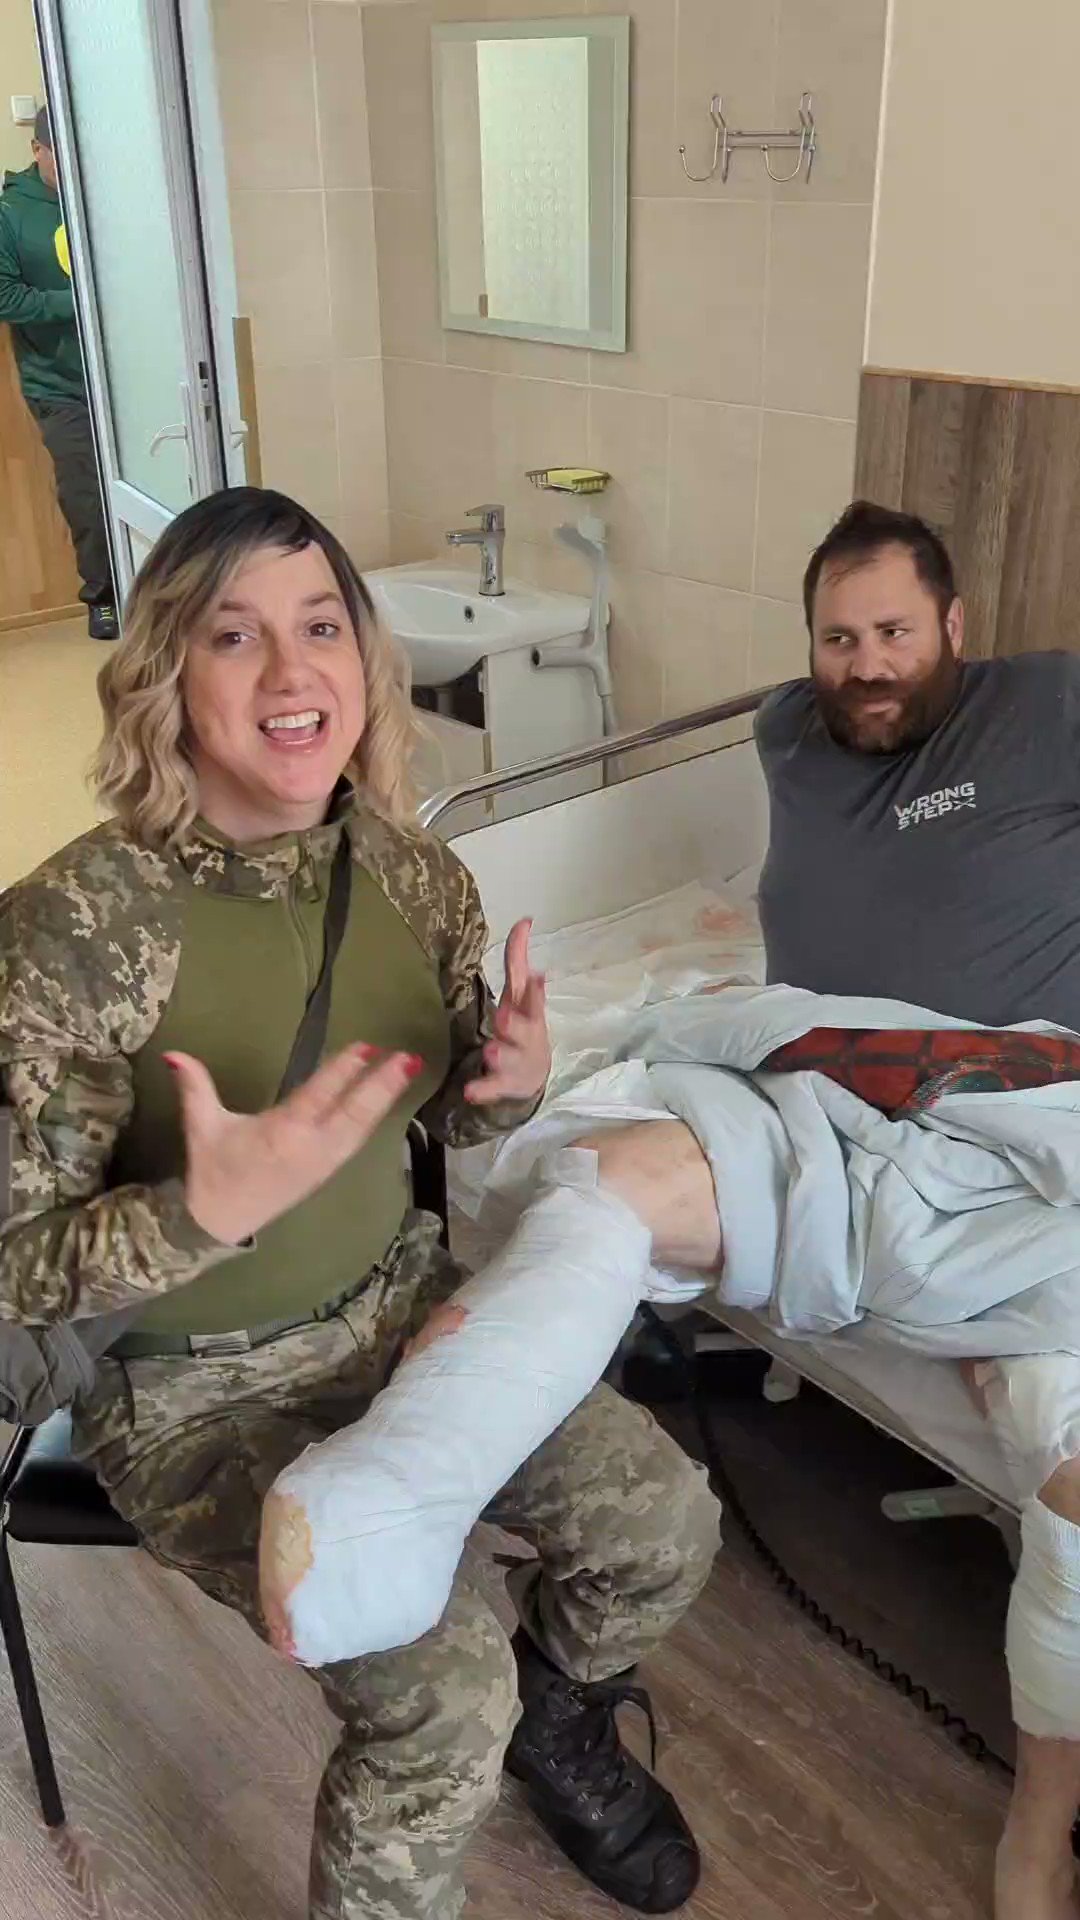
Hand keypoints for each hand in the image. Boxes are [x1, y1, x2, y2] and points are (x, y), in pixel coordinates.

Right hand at [167, 1043, 421, 1244]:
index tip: (366, 1047)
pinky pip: (357, 1142)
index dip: (343, 1071)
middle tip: (408, 1058)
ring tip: (408, 1069)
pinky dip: (374, 1119)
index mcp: (281, 1133)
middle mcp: (310, 1147)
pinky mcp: (328, 1172)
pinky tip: (388, 1100)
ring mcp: (323, 1162)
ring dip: (386, 1099)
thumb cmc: (213, 1170)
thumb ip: (194, 1086)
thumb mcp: (201, 1126)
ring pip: (362, 1128)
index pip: (319, 1095)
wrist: (219, 1223)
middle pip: (354, 1113)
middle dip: (382, 1085)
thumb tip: (173, 1053)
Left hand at [465, 919, 549, 1107]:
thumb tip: (523, 920)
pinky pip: (492, 1088)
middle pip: (522, 1029)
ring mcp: (516, 1061)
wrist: (532, 1076)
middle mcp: (526, 1036)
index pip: (531, 994)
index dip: (532, 981)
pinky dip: (483, 1090)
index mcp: (529, 1012)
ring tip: (490, 1051)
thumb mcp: (522, 995)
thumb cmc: (522, 1026)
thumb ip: (518, 959)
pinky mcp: (504, 1084)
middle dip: (514, 1024)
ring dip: (500, 1055)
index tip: (533, 965)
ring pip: (508, 1059)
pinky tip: (470, 1091)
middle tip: (503, 1017)